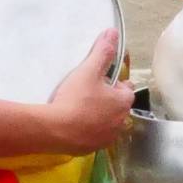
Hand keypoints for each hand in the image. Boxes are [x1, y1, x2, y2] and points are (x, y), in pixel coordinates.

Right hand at [46, 29, 133, 153]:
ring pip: (108, 123)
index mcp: (123, 102)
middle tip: (89, 94)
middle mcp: (120, 122)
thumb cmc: (75, 98)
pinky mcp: (92, 149)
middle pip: (118, 107)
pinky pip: (94, 137)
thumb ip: (102, 52)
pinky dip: (88, 131)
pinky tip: (74, 125)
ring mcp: (106, 138)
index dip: (115, 84)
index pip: (127, 89)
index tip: (101, 81)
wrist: (54, 129)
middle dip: (108, 101)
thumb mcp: (88, 70)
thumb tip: (113, 33)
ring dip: (99, 117)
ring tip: (81, 109)